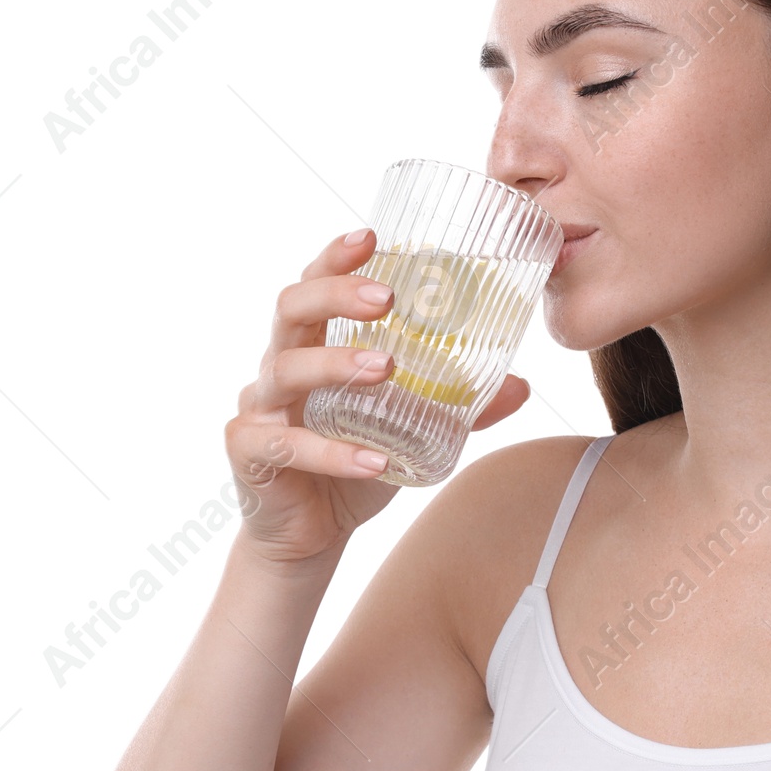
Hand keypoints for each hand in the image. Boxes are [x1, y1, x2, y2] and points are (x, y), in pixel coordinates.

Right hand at [224, 229, 529, 566]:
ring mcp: (259, 408)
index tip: (371, 235)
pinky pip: (289, 447)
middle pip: (290, 310)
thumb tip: (519, 384)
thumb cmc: (353, 464)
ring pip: (286, 370)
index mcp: (312, 347)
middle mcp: (279, 367)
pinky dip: (334, 453)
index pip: (314, 285)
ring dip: (337, 364)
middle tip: (388, 297)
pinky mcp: (250, 453)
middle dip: (336, 295)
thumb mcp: (412, 432)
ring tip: (386, 368)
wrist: (311, 535)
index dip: (335, 257)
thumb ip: (458, 407)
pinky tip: (374, 461)